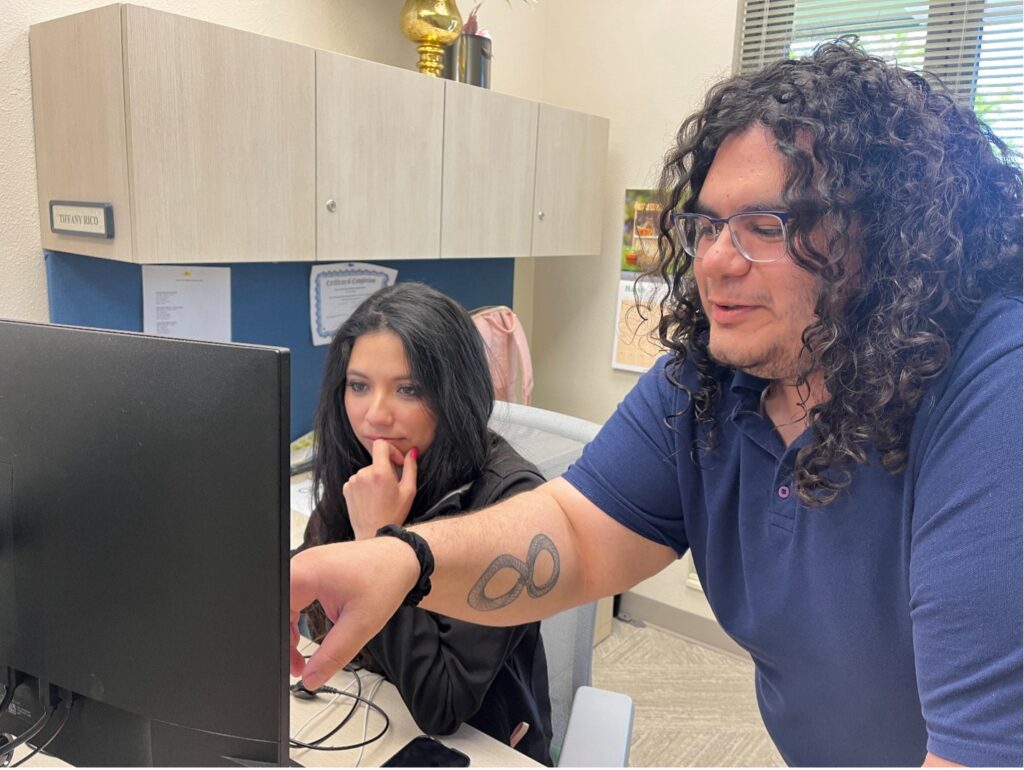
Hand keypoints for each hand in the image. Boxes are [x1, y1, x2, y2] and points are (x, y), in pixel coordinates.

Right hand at [290, 537, 419, 689]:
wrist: (402, 560)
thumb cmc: (384, 579)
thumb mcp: (360, 625)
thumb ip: (332, 655)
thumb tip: (311, 678)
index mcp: (306, 572)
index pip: (275, 609)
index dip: (277, 638)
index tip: (286, 660)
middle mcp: (302, 565)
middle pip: (277, 608)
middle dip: (284, 639)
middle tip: (297, 665)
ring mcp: (308, 566)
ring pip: (286, 605)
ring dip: (292, 630)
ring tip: (302, 655)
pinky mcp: (315, 571)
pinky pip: (297, 597)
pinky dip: (300, 618)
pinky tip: (306, 635)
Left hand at [344, 440, 417, 539]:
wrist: (374, 534)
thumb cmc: (394, 515)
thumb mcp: (409, 491)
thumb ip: (411, 468)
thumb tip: (412, 452)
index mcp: (380, 472)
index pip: (380, 445)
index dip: (391, 450)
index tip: (397, 462)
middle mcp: (363, 474)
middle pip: (376, 461)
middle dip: (386, 469)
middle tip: (391, 487)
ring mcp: (353, 481)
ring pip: (367, 471)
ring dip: (375, 478)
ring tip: (380, 496)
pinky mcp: (346, 489)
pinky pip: (358, 480)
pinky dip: (365, 485)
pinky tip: (371, 499)